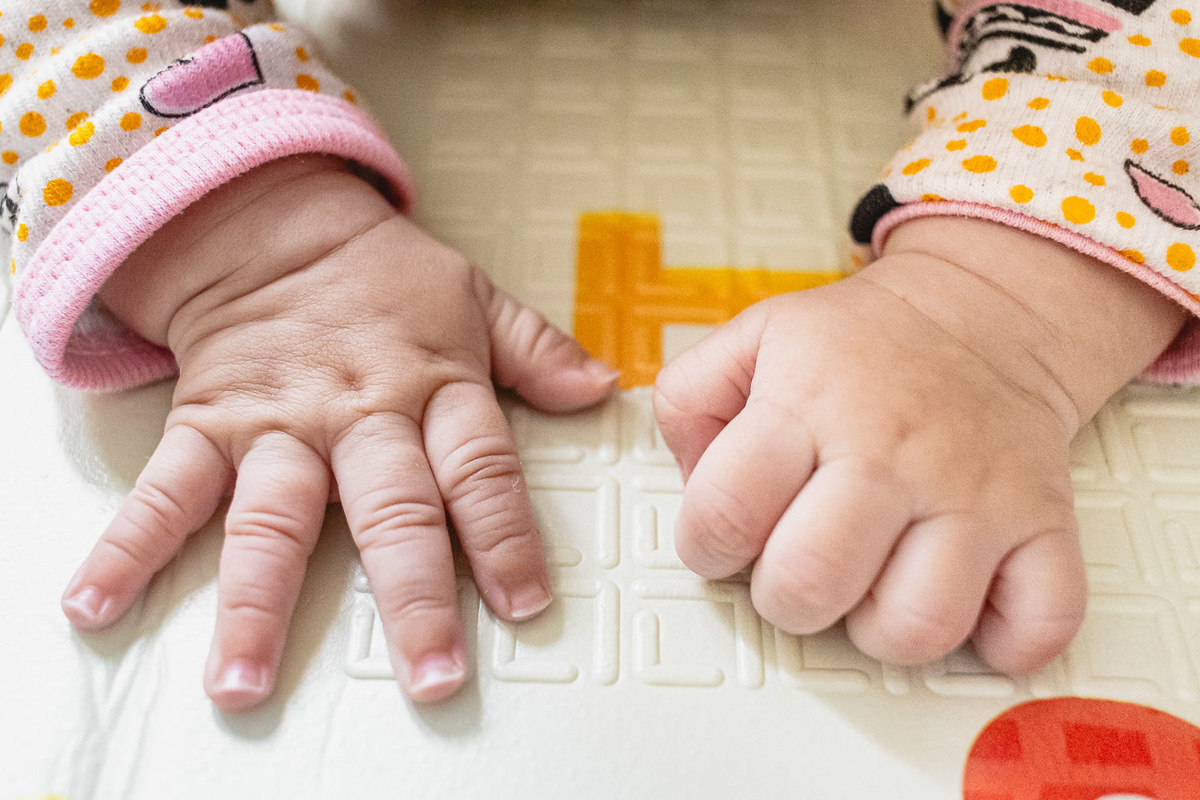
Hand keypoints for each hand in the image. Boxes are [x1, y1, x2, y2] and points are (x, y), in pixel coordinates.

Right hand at [60, 157, 617, 707]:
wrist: (272, 224)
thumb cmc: (381, 275)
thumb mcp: (473, 296)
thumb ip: (537, 350)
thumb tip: (605, 389)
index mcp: (433, 386)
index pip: (480, 471)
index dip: (506, 536)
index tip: (524, 604)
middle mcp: (358, 415)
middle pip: (393, 512)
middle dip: (414, 596)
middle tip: (432, 676)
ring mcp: (278, 425)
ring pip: (274, 518)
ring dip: (258, 601)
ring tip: (244, 679)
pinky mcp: (208, 425)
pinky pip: (165, 490)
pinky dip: (127, 545)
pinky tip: (96, 603)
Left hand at [654, 218, 1186, 672]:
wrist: (984, 314)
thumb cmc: (863, 344)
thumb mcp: (754, 337)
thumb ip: (689, 400)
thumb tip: (689, 481)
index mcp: (810, 402)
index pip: (727, 509)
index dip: (705, 545)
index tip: (720, 539)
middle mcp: (893, 451)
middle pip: (811, 583)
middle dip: (782, 598)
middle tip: (793, 567)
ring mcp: (976, 494)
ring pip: (916, 626)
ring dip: (878, 629)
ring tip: (870, 586)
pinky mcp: (1043, 525)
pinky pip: (1038, 625)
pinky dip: (1003, 644)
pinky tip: (966, 606)